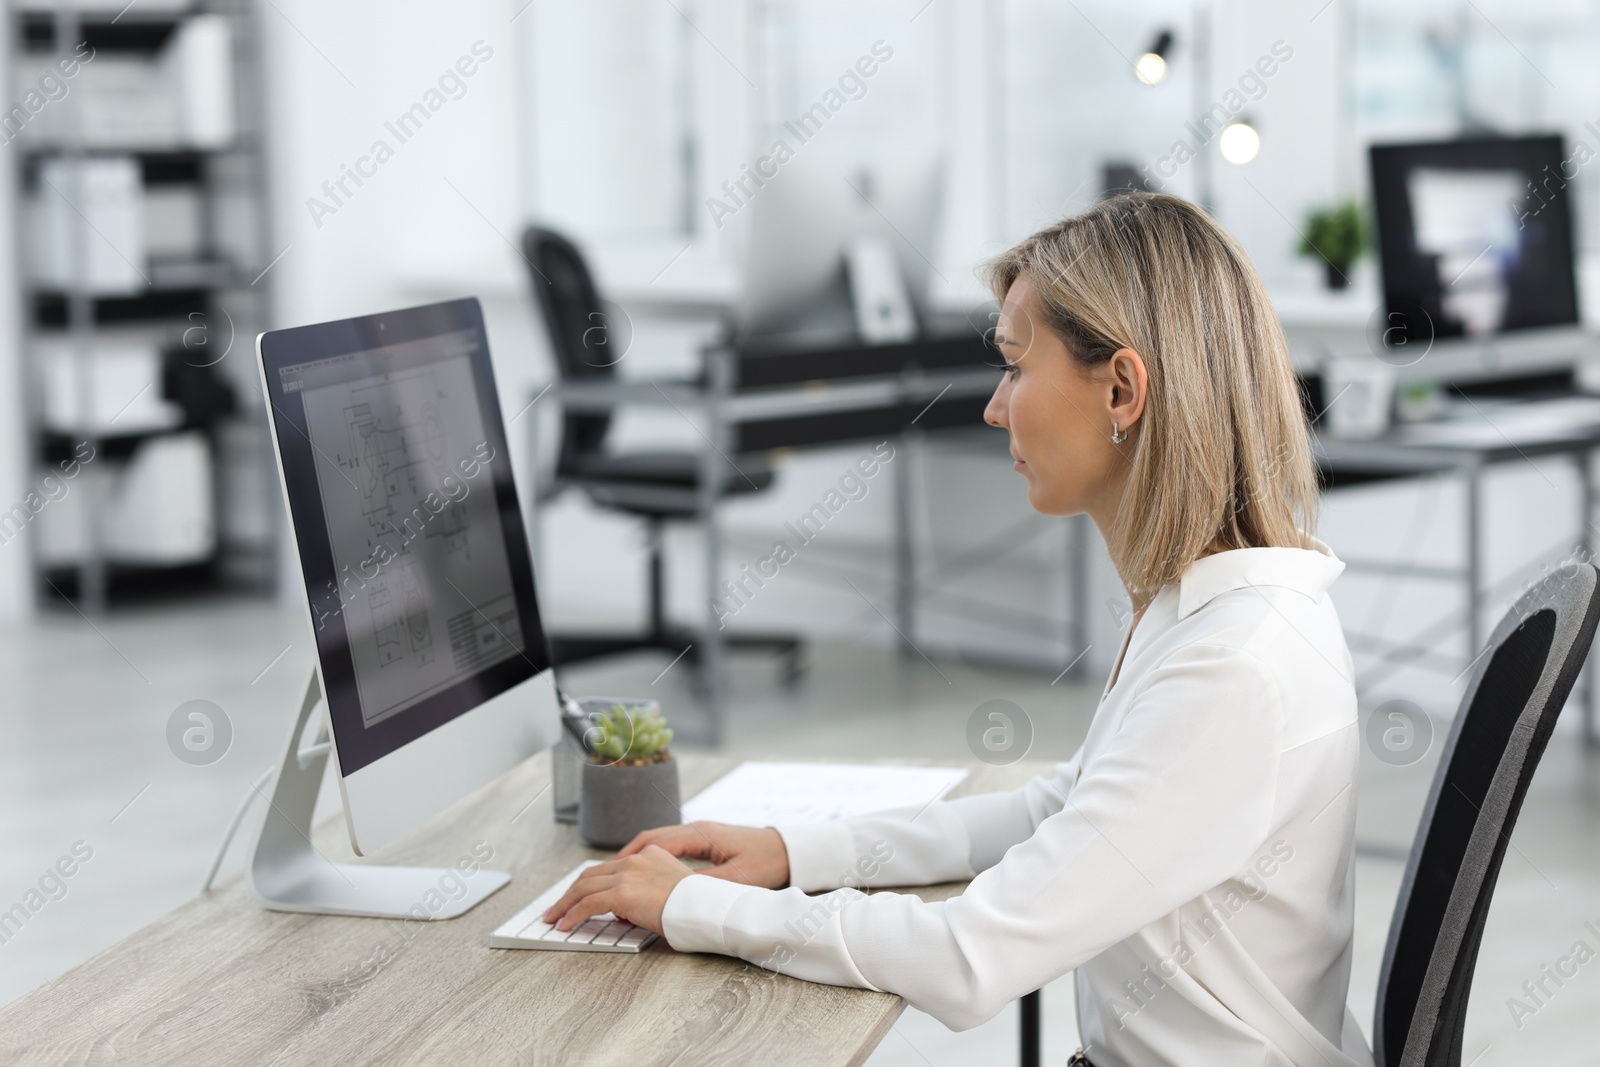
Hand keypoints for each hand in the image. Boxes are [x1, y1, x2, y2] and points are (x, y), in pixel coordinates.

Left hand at [541, 845, 693, 934]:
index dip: (588, 883)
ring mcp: (627, 875)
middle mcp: (635, 861)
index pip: (608, 867)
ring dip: (565, 904)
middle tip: (557, 908)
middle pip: (590, 875)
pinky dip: (572, 915)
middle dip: (570, 893)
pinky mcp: (622, 893)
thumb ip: (644, 894)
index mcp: (648, 855)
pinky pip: (588, 904)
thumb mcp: (668, 890)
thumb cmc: (694, 905)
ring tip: (554, 918)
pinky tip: (565, 925)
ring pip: (584, 888)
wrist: (706, 907)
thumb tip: (623, 912)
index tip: (577, 895)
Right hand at [616, 821, 788, 888]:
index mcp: (699, 835)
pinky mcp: (702, 841)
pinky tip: (638, 875)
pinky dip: (646, 859)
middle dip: (619, 860)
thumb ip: (704, 886)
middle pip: (646, 840)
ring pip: (653, 843)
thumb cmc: (766, 863)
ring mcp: (697, 833)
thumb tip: (672, 895)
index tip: (606, 876)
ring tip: (608, 879)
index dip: (627, 860)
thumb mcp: (735, 879)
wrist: (788, 850)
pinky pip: (665, 847)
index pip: (654, 844)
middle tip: (595, 879)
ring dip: (630, 858)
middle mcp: (694, 830)